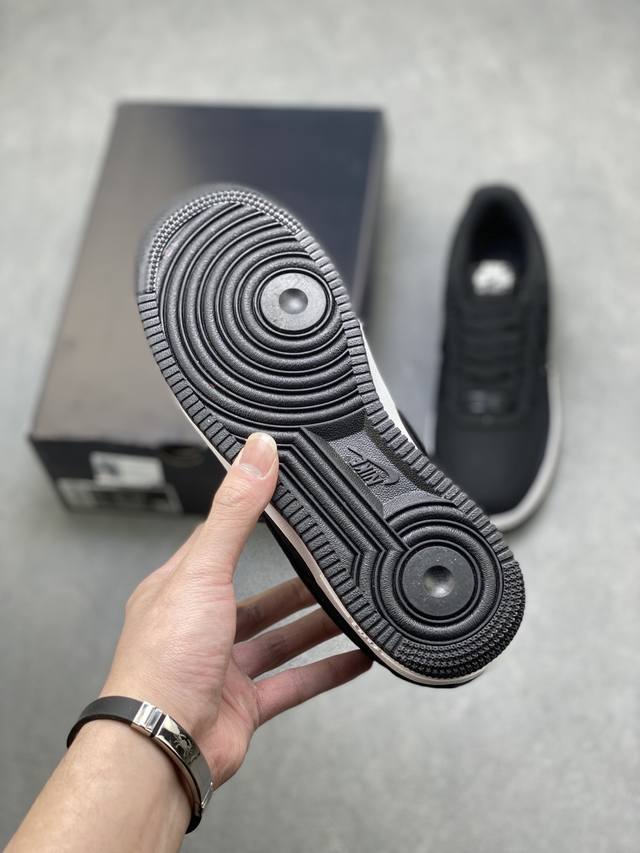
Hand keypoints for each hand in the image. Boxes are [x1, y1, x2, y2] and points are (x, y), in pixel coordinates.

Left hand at [101, 432, 371, 785]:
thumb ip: (236, 512)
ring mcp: (224, 667)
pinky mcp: (245, 704)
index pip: (221, 542)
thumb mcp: (204, 570)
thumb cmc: (165, 659)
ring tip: (353, 605)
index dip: (254, 521)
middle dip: (298, 582)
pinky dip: (327, 671)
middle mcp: (201, 626)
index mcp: (181, 589)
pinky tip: (357, 658)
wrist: (160, 744)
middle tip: (334, 563)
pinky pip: (295, 682)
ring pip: (281, 638)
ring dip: (317, 624)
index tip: (288, 502)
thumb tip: (256, 452)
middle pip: (259, 596)